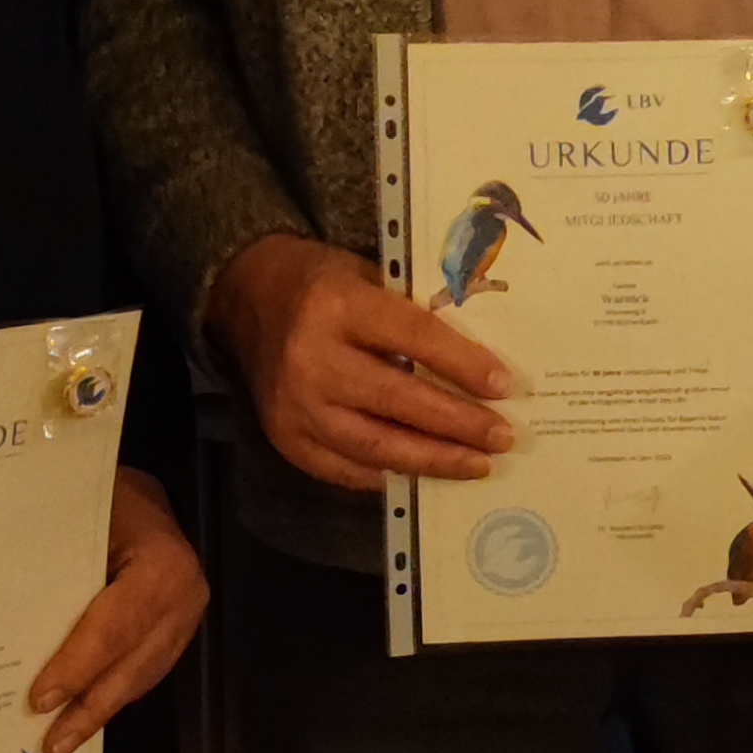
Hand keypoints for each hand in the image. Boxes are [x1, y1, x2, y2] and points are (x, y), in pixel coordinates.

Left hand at [27, 466, 207, 752]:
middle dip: (89, 708)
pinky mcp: (179, 628)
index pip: (113, 628)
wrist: (142, 491)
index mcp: (161, 565)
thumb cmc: (104, 496)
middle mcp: (184, 596)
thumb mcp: (81, 515)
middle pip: (131, 665)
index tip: (39, 699)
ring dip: (100, 711)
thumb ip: (57, 564)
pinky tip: (85, 714)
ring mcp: (187, 616)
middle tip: (49, 745)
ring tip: (60, 741)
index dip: (77, 667)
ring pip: (141, 675)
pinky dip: (113, 694)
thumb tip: (4, 618)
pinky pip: (145, 669)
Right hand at [211, 231, 519, 486]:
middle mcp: (312, 359)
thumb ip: (413, 315)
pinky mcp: (284, 438)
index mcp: (338, 306)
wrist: (249, 299)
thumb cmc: (324, 284)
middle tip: (503, 437)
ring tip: (478, 465)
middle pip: (398, 400)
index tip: (503, 386)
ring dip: (433, 459)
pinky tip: (427, 475)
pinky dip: (391, 474)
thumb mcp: (368, 277)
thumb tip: (478, 365)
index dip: (463, 364)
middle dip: (458, 423)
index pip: (413, 337)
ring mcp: (295, 406)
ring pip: (376, 445)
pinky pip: (346, 470)